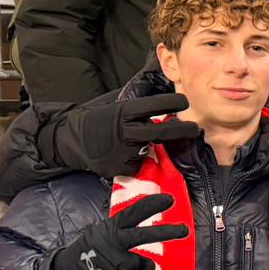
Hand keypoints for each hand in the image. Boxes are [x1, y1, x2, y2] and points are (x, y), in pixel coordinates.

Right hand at [46, 94, 202, 179]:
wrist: (73, 140)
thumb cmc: (101, 122)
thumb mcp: (117, 109)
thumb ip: (138, 111)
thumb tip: (165, 106)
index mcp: (125, 112)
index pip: (154, 105)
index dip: (171, 103)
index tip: (185, 102)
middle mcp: (127, 131)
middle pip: (163, 131)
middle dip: (183, 130)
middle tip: (195, 129)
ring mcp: (125, 151)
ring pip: (151, 150)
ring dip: (149, 148)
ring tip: (130, 144)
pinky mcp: (121, 168)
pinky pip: (138, 165)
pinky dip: (136, 161)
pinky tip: (122, 156)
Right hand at [49, 193, 188, 269]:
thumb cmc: (94, 249)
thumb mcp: (106, 232)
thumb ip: (127, 230)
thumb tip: (156, 227)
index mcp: (111, 227)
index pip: (133, 213)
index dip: (151, 206)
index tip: (169, 199)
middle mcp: (111, 241)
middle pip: (140, 236)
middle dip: (163, 233)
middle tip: (184, 230)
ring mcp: (108, 259)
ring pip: (137, 264)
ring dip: (140, 267)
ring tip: (132, 266)